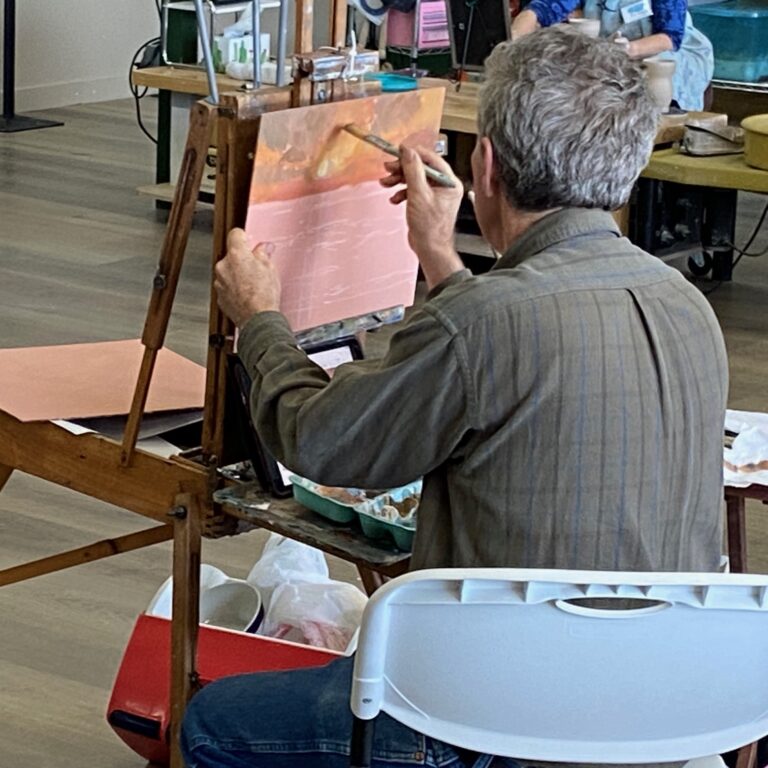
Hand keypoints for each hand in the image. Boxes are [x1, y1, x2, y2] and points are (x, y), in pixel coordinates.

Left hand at [214, 228, 280, 326]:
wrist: (258, 320)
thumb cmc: (263, 296)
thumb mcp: (270, 269)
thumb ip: (262, 255)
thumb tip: (262, 250)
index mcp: (236, 255)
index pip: (235, 234)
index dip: (244, 237)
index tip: (249, 241)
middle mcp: (223, 266)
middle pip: (231, 255)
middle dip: (242, 260)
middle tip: (256, 268)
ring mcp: (220, 282)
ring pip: (228, 272)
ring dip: (238, 275)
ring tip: (253, 285)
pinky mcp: (220, 297)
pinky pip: (227, 287)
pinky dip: (234, 289)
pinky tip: (247, 295)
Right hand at [380, 146, 464, 290]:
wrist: (429, 249)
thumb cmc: (430, 227)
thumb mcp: (418, 194)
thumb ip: (413, 170)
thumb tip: (407, 151)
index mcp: (449, 182)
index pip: (431, 159)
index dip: (413, 154)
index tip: (398, 152)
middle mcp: (444, 186)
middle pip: (421, 168)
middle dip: (402, 169)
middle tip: (388, 168)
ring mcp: (435, 194)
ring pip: (415, 179)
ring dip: (399, 180)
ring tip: (386, 183)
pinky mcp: (426, 202)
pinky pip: (413, 190)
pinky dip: (402, 192)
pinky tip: (394, 198)